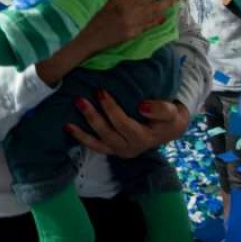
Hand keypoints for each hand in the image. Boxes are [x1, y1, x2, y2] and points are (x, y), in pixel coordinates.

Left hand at [66, 91, 189, 158]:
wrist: (169, 130)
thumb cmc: (169, 118)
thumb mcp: (172, 113)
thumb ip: (161, 110)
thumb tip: (142, 107)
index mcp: (143, 138)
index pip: (124, 124)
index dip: (112, 109)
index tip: (101, 92)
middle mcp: (130, 148)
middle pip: (108, 133)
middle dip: (92, 117)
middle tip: (80, 99)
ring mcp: (119, 150)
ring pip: (98, 142)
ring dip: (82, 131)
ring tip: (69, 119)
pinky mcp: (112, 149)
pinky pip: (95, 146)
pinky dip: (81, 138)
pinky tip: (68, 127)